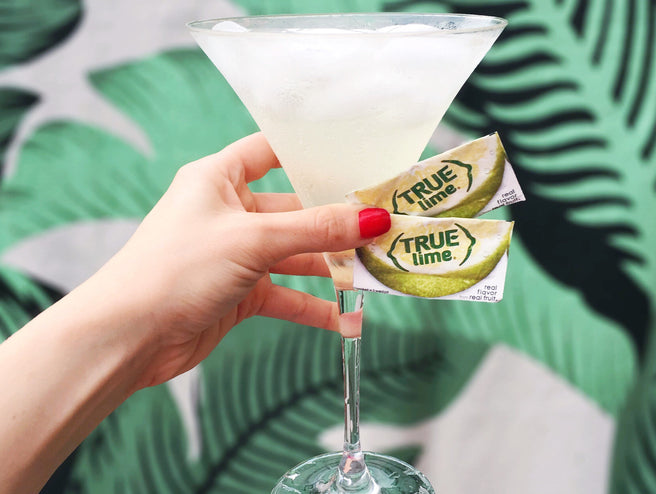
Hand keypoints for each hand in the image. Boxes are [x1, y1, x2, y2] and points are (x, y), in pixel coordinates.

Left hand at [88, 132, 389, 388]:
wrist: (128, 338)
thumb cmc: (176, 269)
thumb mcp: (253, 240)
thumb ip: (317, 229)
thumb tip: (375, 218)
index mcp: (219, 179)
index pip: (270, 151)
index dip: (309, 154)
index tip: (355, 161)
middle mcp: (228, 213)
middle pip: (293, 210)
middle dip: (335, 224)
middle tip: (381, 229)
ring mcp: (235, 255)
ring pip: (294, 255)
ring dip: (330, 268)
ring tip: (372, 275)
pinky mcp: (238, 294)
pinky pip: (285, 295)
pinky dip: (312, 306)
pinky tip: (345, 320)